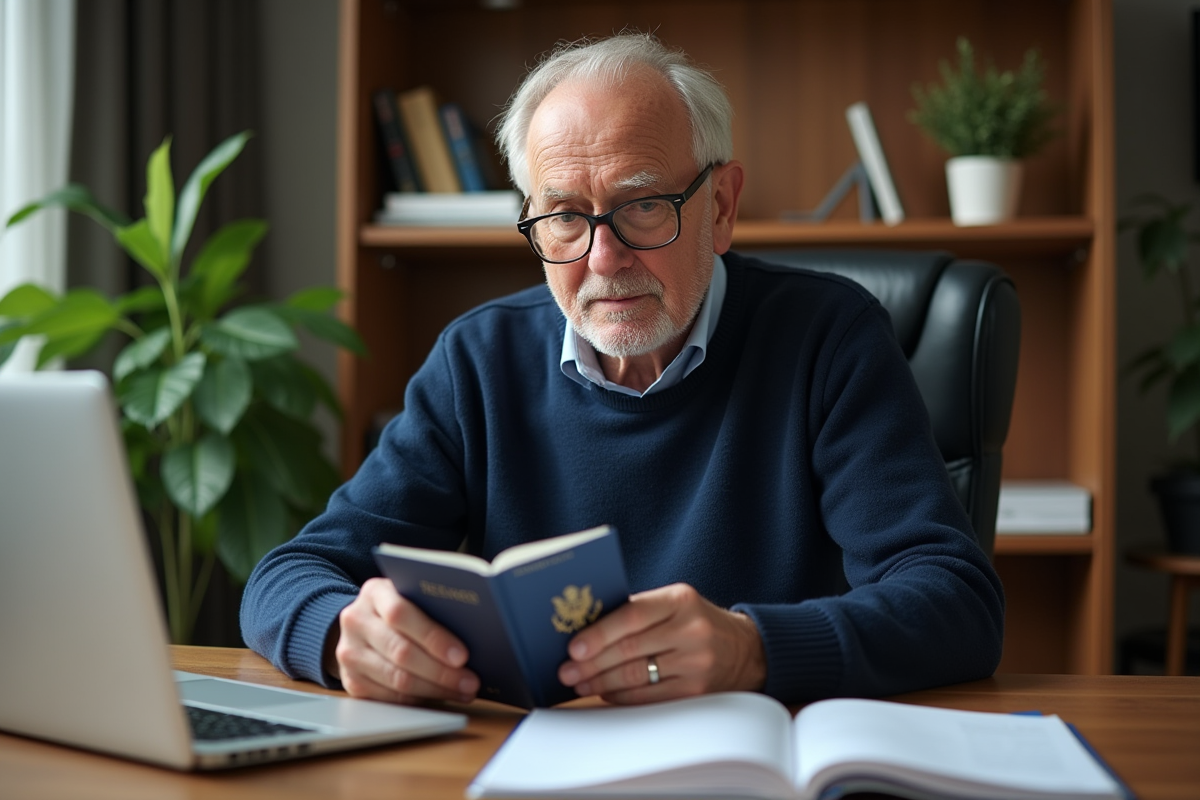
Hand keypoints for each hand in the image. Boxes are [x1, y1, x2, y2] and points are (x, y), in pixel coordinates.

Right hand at [330, 577, 479, 704]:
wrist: (361, 624)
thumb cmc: (400, 607)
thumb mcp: (411, 596)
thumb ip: (433, 606)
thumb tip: (477, 632)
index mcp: (374, 592)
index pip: (401, 614)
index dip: (433, 637)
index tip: (462, 655)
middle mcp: (356, 621)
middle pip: (401, 651)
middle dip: (441, 670)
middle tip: (470, 681)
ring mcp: (349, 653)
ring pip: (397, 679)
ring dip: (436, 689)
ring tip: (463, 690)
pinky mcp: (351, 682)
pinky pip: (390, 697)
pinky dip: (420, 699)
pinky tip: (442, 696)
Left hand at [556, 583, 765, 703]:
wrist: (746, 649)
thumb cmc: (696, 622)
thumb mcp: (674, 603)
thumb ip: (636, 610)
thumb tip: (584, 627)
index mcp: (680, 599)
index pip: (632, 615)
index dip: (599, 633)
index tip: (574, 647)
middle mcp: (691, 630)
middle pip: (630, 650)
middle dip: (592, 662)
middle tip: (567, 670)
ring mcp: (696, 663)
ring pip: (637, 677)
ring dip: (601, 682)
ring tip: (579, 683)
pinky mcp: (697, 692)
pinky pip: (649, 698)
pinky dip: (621, 696)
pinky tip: (605, 692)